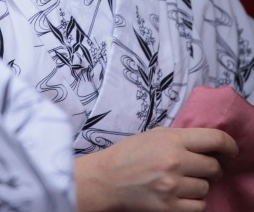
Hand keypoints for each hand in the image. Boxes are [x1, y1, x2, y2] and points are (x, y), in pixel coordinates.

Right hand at [75, 126, 237, 211]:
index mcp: (172, 139)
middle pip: (214, 167)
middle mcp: (175, 162)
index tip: (230, 151)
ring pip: (206, 188)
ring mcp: (173, 187)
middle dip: (211, 167)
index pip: (215, 139)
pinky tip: (180, 193)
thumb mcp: (156, 134)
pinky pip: (199, 206)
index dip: (229, 145)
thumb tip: (211, 146)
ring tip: (182, 180)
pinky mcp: (169, 208)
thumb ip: (183, 138)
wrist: (108, 178)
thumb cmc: (131, 152)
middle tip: (199, 167)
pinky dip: (193, 201)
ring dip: (199, 185)